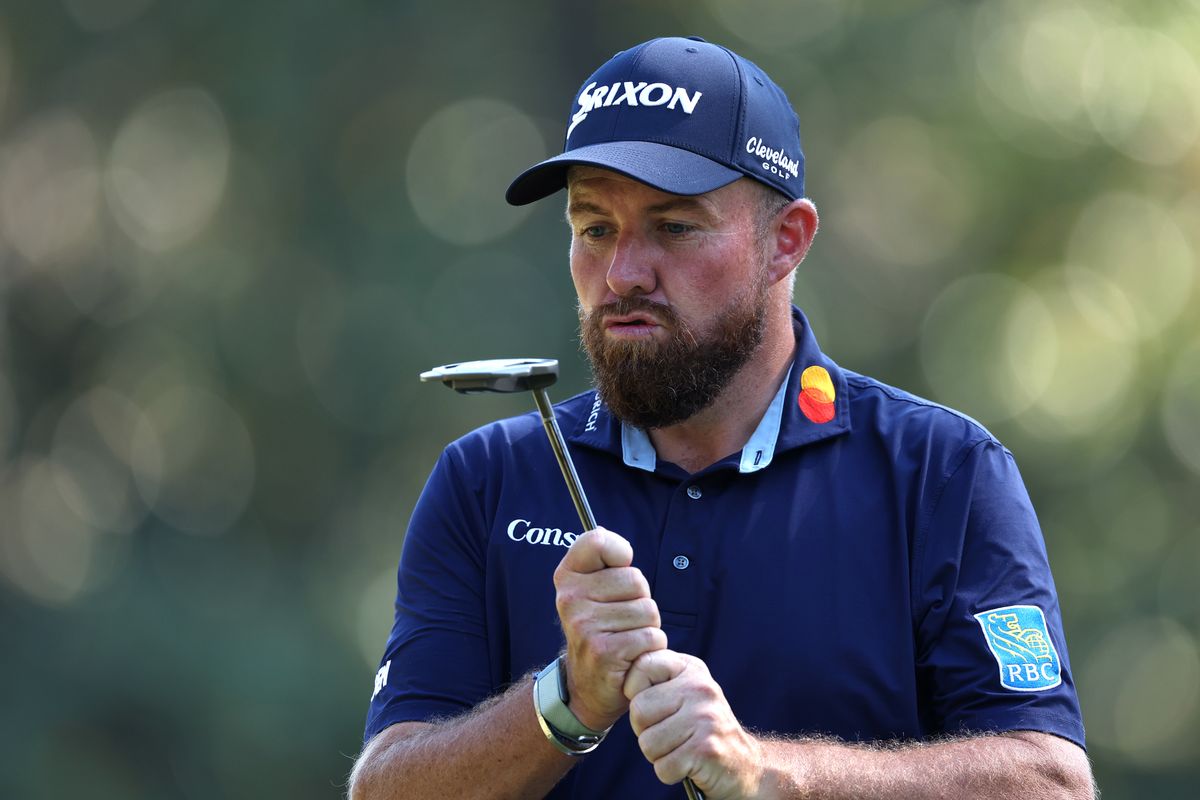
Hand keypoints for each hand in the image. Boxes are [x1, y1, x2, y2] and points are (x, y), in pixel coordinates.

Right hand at [553, 528, 667, 730]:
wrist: (587, 687)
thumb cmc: (601, 631)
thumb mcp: (593, 592)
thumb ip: (604, 564)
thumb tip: (616, 544)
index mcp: (566, 577)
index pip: (597, 540)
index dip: (619, 552)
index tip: (619, 568)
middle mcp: (569, 598)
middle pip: (635, 579)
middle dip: (640, 601)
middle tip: (623, 621)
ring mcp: (584, 625)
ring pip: (647, 610)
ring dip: (647, 627)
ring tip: (627, 639)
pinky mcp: (604, 651)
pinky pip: (651, 637)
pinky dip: (651, 649)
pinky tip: (632, 657)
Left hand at [624, 650, 764, 799]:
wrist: (743, 764)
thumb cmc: (701, 728)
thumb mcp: (685, 691)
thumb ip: (658, 678)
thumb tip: (621, 672)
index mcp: (691, 668)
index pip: (642, 665)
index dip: (635, 691)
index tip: (654, 706)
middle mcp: (700, 688)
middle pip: (638, 710)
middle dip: (645, 731)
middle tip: (669, 734)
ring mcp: (705, 718)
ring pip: (647, 743)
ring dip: (659, 755)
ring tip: (680, 749)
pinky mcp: (706, 749)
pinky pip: (662, 767)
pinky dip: (670, 772)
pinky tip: (688, 764)